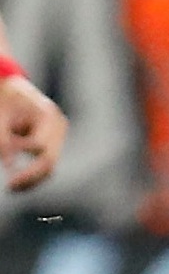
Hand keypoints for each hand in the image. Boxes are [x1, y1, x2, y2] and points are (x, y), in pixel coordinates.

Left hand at [0, 74, 65, 191]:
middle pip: (50, 160)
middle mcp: (58, 125)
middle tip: (11, 187)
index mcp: (47, 116)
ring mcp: (58, 133)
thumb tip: (8, 164)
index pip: (39, 146)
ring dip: (32, 176)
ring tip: (14, 185)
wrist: (11, 86)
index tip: (5, 165)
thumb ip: (4, 140)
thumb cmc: (4, 99)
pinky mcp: (54, 140)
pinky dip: (33, 170)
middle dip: (31, 177)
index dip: (20, 156)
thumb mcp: (0, 118)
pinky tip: (20, 178)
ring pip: (51, 164)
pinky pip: (47, 161)